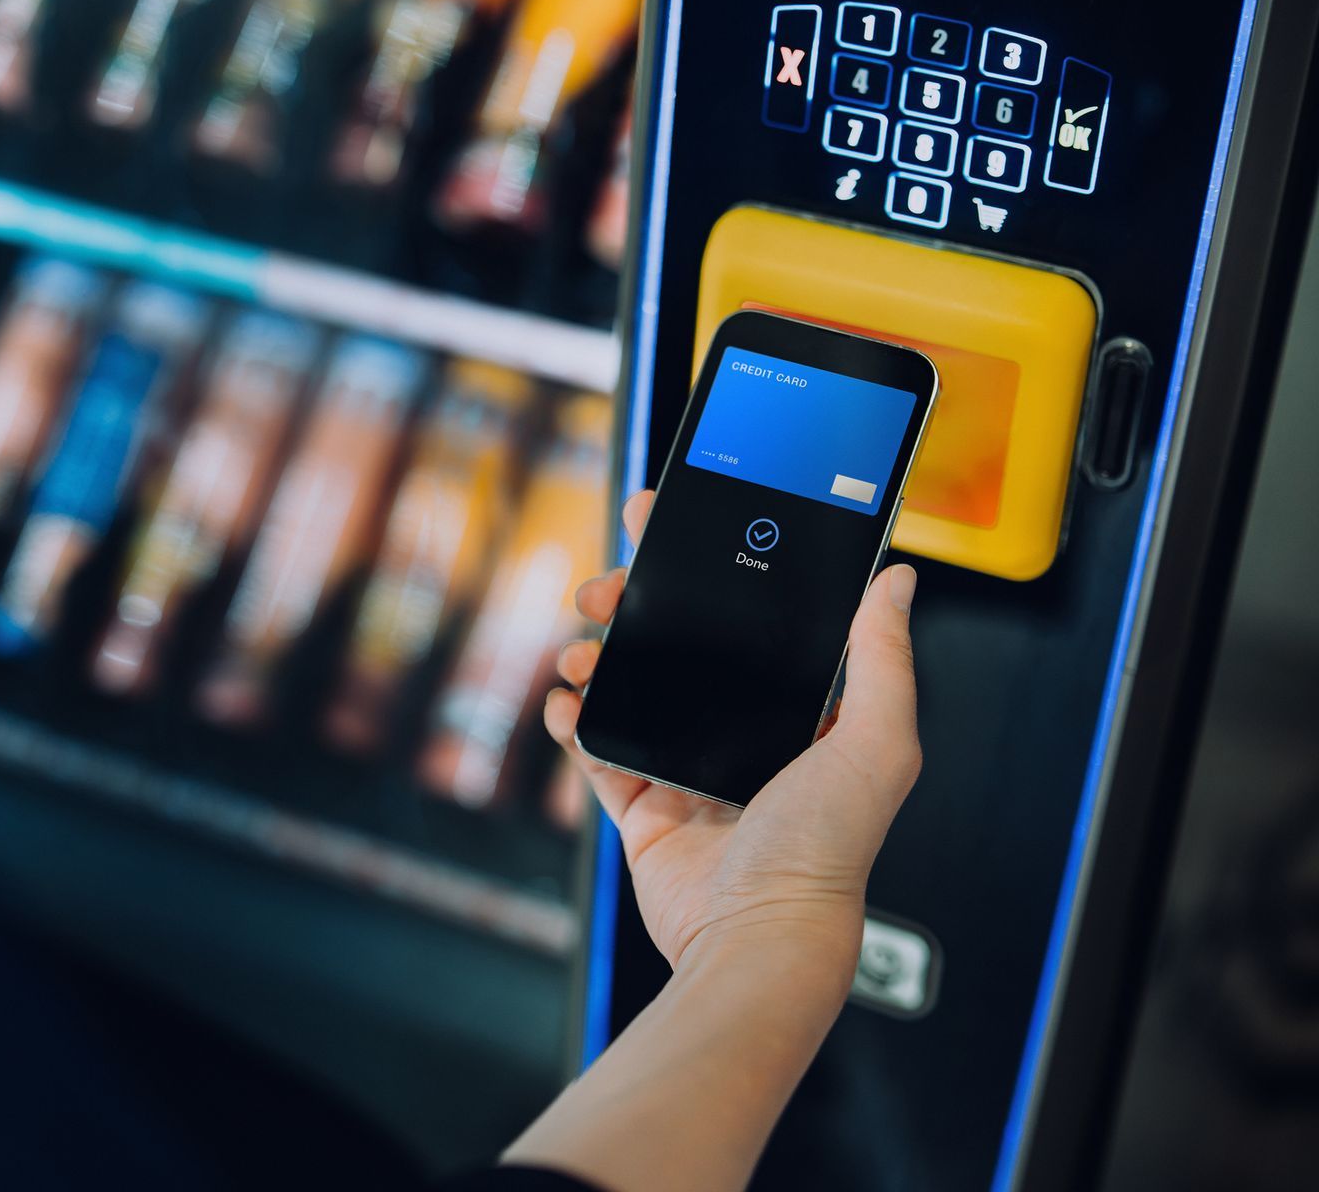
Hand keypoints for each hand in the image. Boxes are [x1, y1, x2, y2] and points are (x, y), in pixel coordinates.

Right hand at [545, 490, 922, 996]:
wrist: (757, 937)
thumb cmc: (825, 852)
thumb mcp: (876, 743)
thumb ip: (882, 659)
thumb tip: (897, 581)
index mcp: (801, 713)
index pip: (753, 621)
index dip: (713, 567)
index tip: (674, 525)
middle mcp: (744, 734)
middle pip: (679, 645)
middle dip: (635, 605)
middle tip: (604, 585)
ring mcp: (688, 769)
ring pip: (631, 688)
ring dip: (597, 658)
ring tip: (581, 652)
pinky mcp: (643, 807)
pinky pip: (597, 749)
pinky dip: (573, 721)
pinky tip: (565, 702)